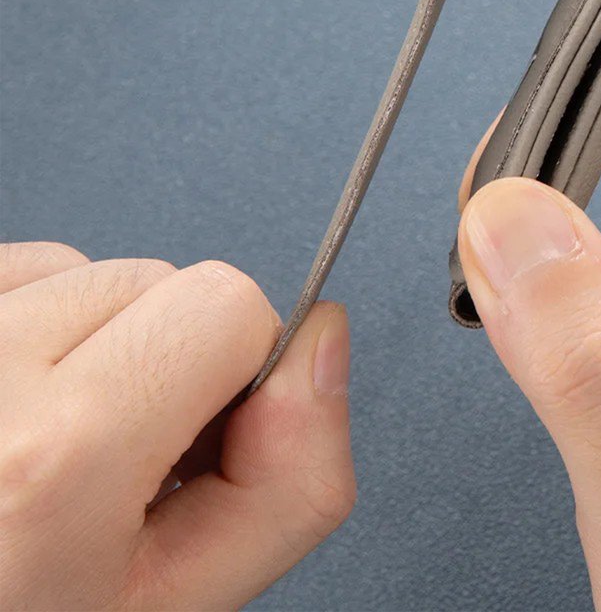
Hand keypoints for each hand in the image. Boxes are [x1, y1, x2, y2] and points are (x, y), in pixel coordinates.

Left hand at [0, 252, 353, 609]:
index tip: (190, 445)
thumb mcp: (181, 607)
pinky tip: (12, 404)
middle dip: (163, 359)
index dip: (239, 375)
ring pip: (82, 270)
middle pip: (158, 278)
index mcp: (54, 456)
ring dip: (89, 342)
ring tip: (47, 437)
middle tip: (111, 459)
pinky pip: (15, 270)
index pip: (228, 303)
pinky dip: (29, 324)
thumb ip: (291, 480)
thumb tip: (321, 343)